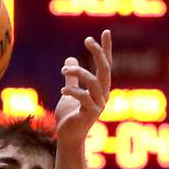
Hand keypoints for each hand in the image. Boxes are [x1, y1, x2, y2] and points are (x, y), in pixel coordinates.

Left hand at [54, 30, 111, 145]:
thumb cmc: (70, 116)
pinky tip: (62, 92)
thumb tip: (69, 59)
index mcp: (100, 88)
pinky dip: (73, 92)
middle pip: (105, 69)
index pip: (106, 65)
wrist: (68, 136)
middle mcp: (103, 94)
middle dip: (98, 53)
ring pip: (93, 81)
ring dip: (78, 73)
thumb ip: (71, 78)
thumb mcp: (69, 93)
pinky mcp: (90, 113)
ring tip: (63, 71)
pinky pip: (84, 97)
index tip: (105, 32)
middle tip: (88, 40)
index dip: (106, 49)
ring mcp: (99, 104)